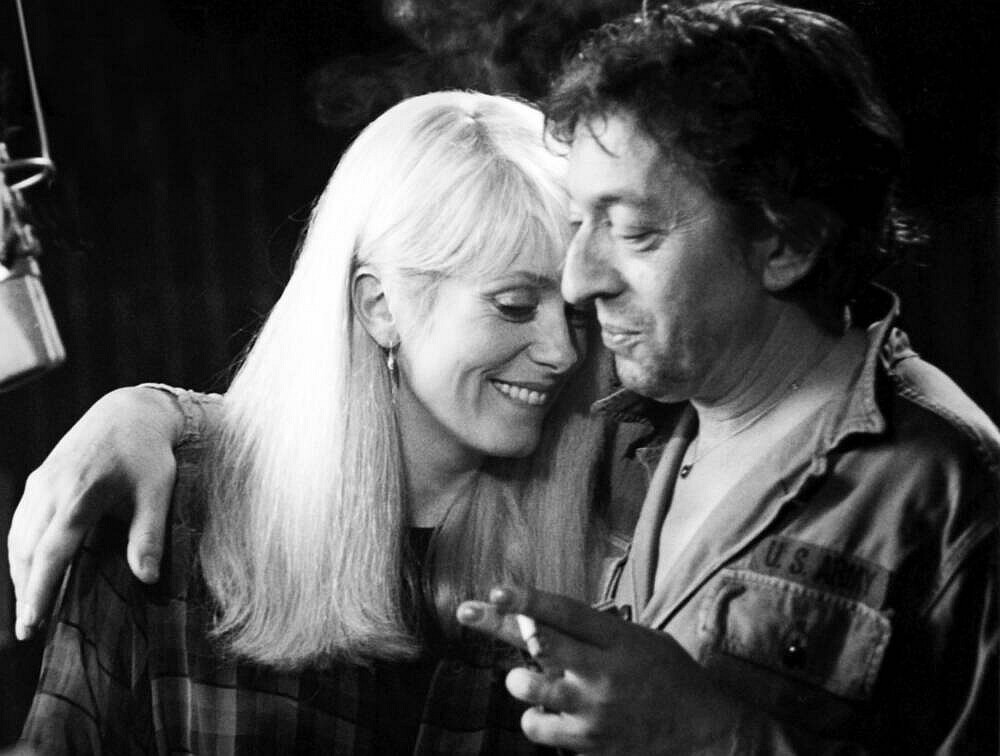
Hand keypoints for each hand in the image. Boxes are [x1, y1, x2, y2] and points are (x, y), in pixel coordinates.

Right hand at [7, 386, 182, 639]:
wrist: (129, 413)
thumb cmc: (148, 454)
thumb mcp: (158, 491)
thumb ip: (150, 534)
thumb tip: (148, 578)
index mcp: (80, 495)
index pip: (53, 552)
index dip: (40, 590)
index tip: (32, 624)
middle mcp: (51, 490)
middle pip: (28, 550)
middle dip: (25, 592)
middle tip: (26, 631)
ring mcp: (40, 484)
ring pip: (19, 538)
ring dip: (20, 574)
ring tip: (28, 610)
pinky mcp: (38, 480)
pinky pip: (21, 523)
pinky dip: (21, 550)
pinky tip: (28, 571)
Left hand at [457, 586, 744, 754]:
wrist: (707, 734)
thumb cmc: (671, 678)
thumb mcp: (644, 640)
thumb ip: (597, 631)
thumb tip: (542, 619)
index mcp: (619, 640)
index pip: (565, 612)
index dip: (527, 599)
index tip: (496, 588)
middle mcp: (603, 673)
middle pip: (538, 643)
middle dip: (496, 623)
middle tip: (468, 610)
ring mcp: (593, 711)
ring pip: (528, 687)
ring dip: (519, 679)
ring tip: (527, 678)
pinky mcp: (588, 743)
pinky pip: (536, 728)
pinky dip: (534, 719)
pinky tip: (550, 713)